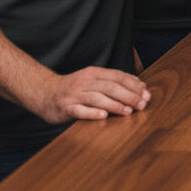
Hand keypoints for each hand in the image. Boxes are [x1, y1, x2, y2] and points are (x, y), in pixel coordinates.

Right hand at [30, 66, 150, 123]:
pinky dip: (92, 113)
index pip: (117, 76)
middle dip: (129, 95)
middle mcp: (85, 82)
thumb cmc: (74, 88)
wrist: (44, 93)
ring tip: (128, 111)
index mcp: (94, 73)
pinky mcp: (66, 108)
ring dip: (115, 105)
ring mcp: (74, 95)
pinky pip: (80, 111)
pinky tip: (103, 116)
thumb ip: (113, 80)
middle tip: (142, 104)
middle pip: (110, 87)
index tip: (146, 93)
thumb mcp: (93, 79)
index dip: (133, 84)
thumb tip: (139, 84)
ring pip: (98, 98)